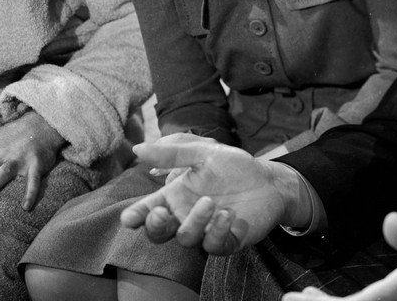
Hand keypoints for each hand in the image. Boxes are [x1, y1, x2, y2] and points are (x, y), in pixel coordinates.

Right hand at [121, 133, 304, 253]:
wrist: (269, 180)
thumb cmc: (233, 166)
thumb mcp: (204, 153)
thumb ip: (173, 153)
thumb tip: (137, 150)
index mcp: (176, 196)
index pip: (149, 209)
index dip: (136, 216)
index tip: (128, 218)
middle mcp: (186, 216)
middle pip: (159, 232)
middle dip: (155, 226)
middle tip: (162, 213)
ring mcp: (205, 230)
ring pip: (186, 238)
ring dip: (195, 221)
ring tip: (211, 202)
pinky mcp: (226, 241)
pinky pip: (213, 245)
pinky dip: (217, 231)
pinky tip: (227, 215)